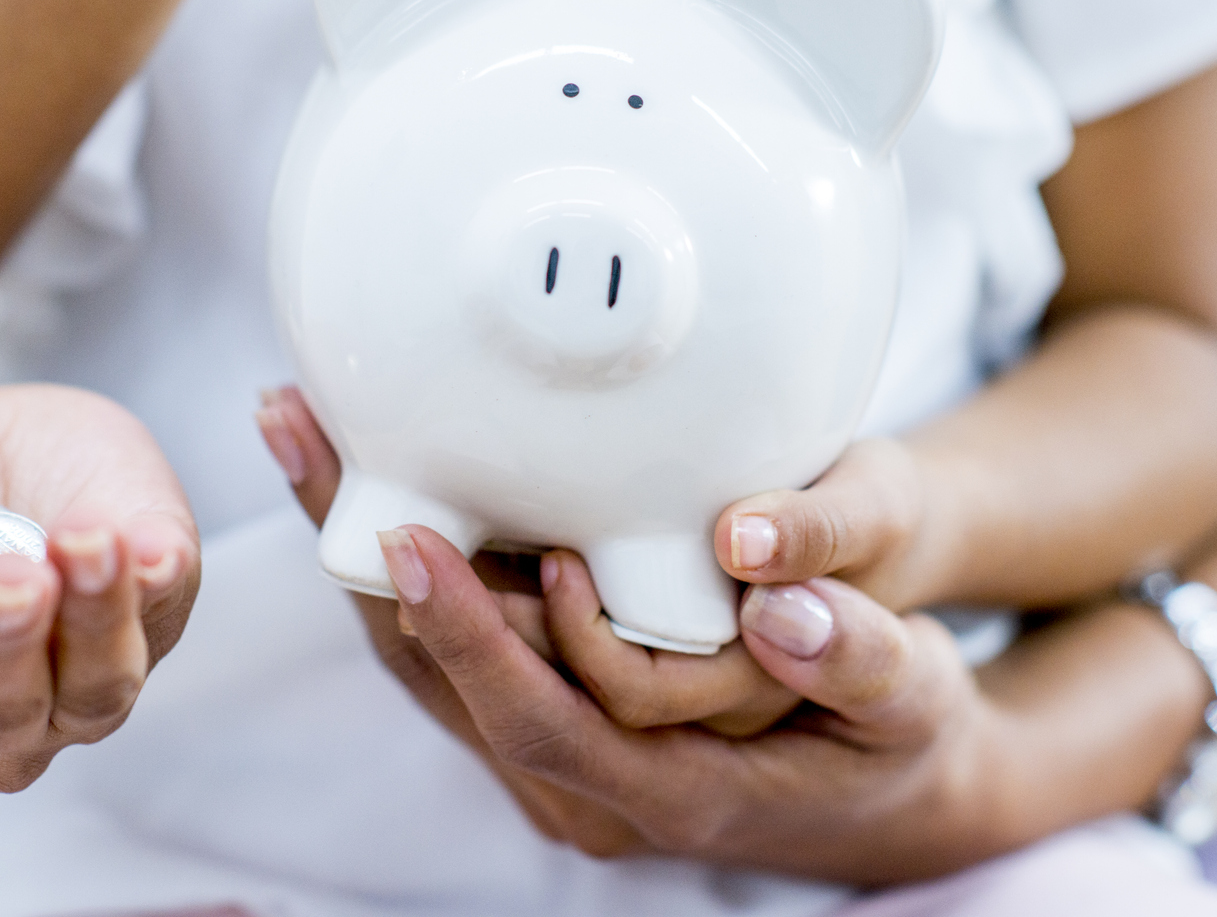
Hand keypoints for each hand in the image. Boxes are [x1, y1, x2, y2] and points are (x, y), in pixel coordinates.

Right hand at [0, 384, 199, 798]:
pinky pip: (165, 619)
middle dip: (1, 642)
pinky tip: (146, 544)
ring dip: (93, 619)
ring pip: (96, 690)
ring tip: (82, 543)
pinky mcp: (155, 614)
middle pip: (0, 714)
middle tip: (3, 575)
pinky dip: (159, 585)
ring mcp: (79, 682)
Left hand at [255, 388, 1029, 880]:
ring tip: (306, 430)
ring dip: (362, 544)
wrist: (892, 781)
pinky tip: (375, 470)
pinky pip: (458, 637)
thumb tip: (779, 605)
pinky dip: (410, 556)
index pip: (535, 717)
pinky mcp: (554, 706)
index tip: (411, 539)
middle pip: (442, 679)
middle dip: (366, 558)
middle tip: (305, 433)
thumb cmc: (901, 736)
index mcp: (667, 788)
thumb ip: (855, 654)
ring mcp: (563, 749)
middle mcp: (591, 784)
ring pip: (430, 655)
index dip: (465, 634)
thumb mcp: (911, 694)